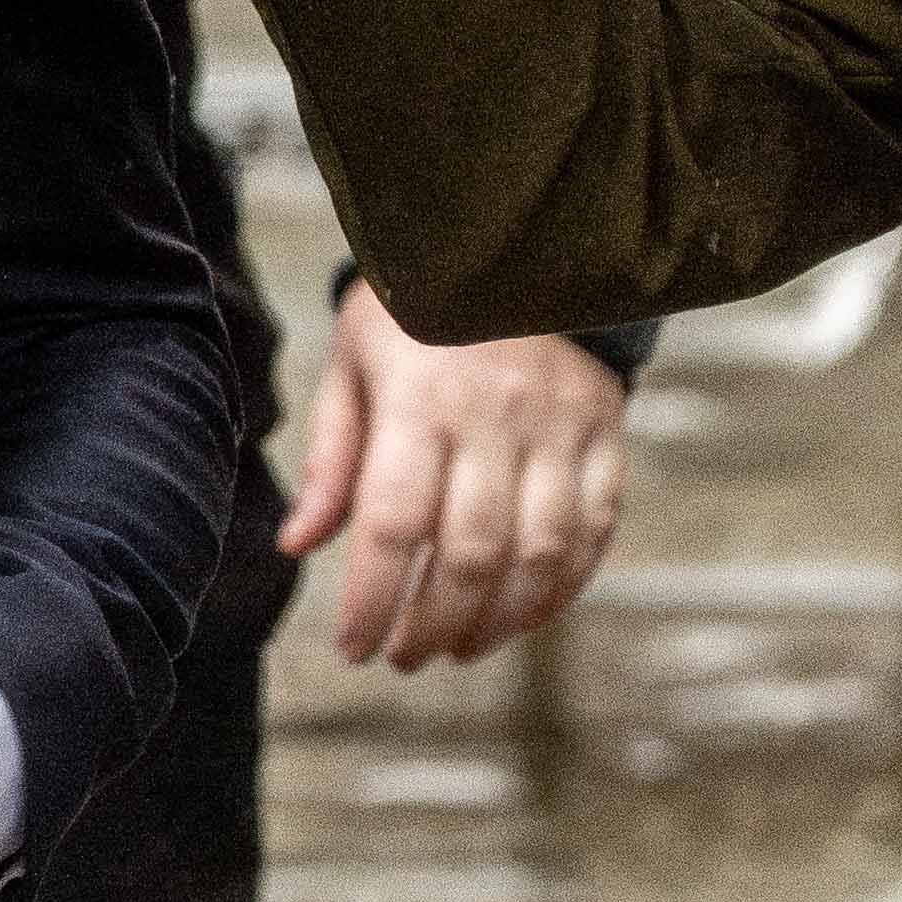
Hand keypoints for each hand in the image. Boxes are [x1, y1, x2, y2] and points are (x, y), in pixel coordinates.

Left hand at [291, 288, 628, 668]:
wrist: (514, 243)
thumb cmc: (413, 312)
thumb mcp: (352, 363)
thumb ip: (330, 459)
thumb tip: (297, 546)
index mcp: (420, 398)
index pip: (393, 524)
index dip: (373, 600)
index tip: (353, 649)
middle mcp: (495, 414)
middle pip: (470, 553)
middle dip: (433, 624)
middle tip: (404, 657)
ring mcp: (558, 424)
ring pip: (539, 554)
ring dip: (498, 622)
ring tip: (457, 647)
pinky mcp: (604, 431)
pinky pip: (595, 531)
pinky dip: (561, 589)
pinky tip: (521, 617)